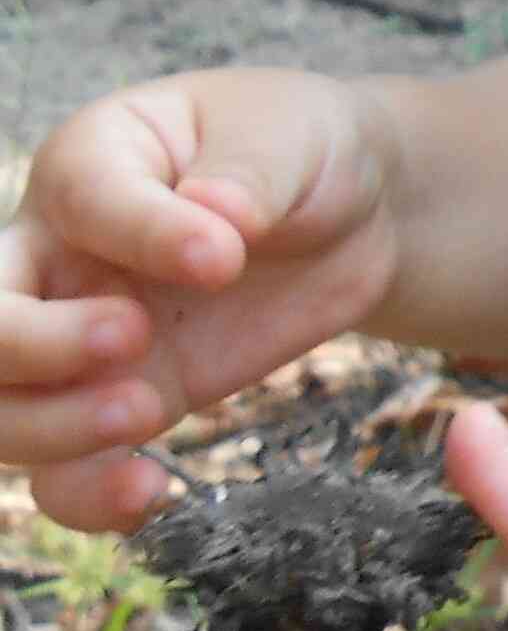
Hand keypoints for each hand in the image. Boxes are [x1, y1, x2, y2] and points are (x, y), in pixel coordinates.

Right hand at [0, 70, 401, 529]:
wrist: (350, 215)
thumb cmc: (299, 152)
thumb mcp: (290, 136)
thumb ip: (249, 173)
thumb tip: (217, 214)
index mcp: (91, 161)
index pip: (78, 197)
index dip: (141, 233)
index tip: (225, 256)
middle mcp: (57, 253)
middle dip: (32, 343)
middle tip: (135, 335)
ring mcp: (79, 337)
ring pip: (2, 404)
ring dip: (52, 427)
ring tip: (147, 413)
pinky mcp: (121, 399)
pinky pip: (64, 469)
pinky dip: (86, 494)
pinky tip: (146, 490)